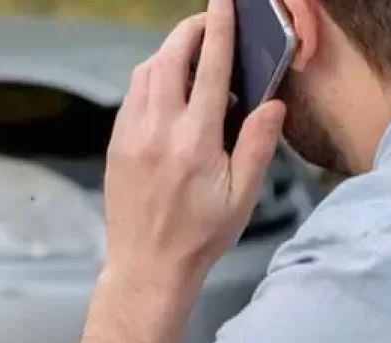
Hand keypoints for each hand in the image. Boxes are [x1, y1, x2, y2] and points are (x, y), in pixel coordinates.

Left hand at [102, 0, 286, 283]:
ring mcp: (131, 134)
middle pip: (170, 58)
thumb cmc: (200, 236)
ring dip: (169, 51)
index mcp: (195, 142)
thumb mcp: (242, 196)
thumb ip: (258, 145)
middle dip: (190, 31)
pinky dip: (151, 76)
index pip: (210, 69)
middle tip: (210, 21)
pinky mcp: (116, 143)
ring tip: (192, 51)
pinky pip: (132, 93)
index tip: (224, 2)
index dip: (219, 28)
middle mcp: (158, 131)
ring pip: (146, 71)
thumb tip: (273, 103)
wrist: (147, 267)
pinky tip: (168, 85)